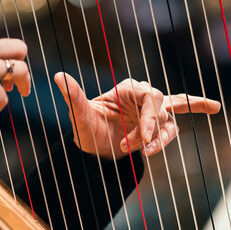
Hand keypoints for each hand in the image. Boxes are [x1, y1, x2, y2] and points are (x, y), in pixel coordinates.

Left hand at [54, 72, 220, 158]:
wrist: (92, 150)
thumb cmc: (86, 129)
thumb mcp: (80, 116)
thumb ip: (74, 96)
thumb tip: (59, 76)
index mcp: (126, 89)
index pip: (149, 96)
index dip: (151, 116)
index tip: (145, 137)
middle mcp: (140, 97)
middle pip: (159, 109)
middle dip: (148, 130)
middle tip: (130, 146)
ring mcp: (150, 112)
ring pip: (166, 121)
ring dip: (155, 139)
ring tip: (137, 152)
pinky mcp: (156, 127)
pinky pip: (171, 128)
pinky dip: (165, 140)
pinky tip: (149, 152)